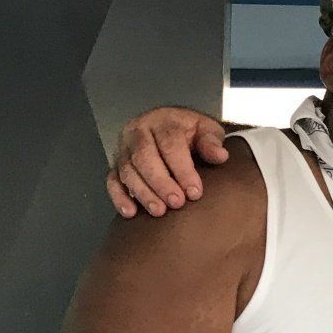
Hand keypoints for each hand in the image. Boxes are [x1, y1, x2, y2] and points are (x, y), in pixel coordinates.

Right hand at [106, 108, 229, 218]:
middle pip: (144, 157)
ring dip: (143, 192)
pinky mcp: (115, 164)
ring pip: (127, 170)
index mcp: (162, 120)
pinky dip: (119, 197)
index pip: (170, 143)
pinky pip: (111, 181)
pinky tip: (131, 212)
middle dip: (161, 183)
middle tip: (177, 203)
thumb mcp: (206, 129)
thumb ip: (212, 142)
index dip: (182, 169)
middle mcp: (138, 131)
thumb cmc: (191, 132)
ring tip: (159, 211)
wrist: (172, 128)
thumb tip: (220, 156)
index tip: (194, 192)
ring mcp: (123, 148)